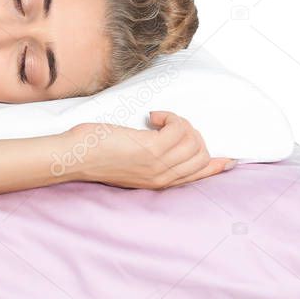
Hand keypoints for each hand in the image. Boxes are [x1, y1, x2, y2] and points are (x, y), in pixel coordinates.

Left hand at [65, 110, 235, 189]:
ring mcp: (157, 164)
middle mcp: (162, 177)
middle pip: (201, 156)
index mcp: (159, 182)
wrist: (73, 157)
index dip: (215, 165)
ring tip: (159, 120)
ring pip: (193, 141)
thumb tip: (162, 144)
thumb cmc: (94, 154)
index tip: (226, 158)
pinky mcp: (149, 149)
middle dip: (193, 134)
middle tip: (170, 125)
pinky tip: (152, 116)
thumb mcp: (128, 163)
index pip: (198, 176)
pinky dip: (171, 117)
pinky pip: (179, 129)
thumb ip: (149, 160)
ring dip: (180, 122)